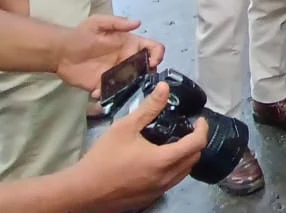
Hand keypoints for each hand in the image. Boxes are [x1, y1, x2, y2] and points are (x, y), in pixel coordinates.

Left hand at [55, 16, 166, 96]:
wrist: (60, 52)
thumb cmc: (80, 35)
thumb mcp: (98, 23)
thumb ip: (118, 23)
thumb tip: (138, 22)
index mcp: (130, 44)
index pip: (152, 48)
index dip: (157, 54)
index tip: (152, 62)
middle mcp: (127, 60)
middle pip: (147, 68)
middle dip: (149, 75)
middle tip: (142, 79)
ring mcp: (116, 74)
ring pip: (134, 83)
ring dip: (134, 87)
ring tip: (124, 89)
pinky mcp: (103, 86)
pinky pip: (112, 93)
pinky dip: (109, 95)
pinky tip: (98, 92)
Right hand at [74, 82, 206, 211]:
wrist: (83, 190)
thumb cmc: (103, 158)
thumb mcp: (125, 128)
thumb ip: (148, 108)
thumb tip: (165, 88)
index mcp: (163, 160)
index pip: (197, 144)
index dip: (203, 129)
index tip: (198, 119)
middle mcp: (166, 178)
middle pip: (194, 159)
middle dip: (196, 142)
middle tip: (188, 128)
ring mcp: (159, 190)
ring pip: (184, 172)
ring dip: (186, 157)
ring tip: (176, 141)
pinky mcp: (151, 198)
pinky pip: (172, 182)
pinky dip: (175, 169)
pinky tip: (161, 159)